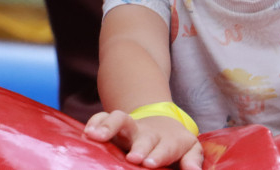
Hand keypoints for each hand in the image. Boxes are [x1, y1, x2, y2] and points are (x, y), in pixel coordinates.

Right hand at [85, 109, 203, 169]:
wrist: (162, 123)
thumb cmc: (175, 144)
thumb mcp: (189, 149)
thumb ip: (193, 160)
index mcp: (168, 141)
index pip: (164, 148)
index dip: (158, 155)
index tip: (149, 163)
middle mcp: (148, 133)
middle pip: (143, 136)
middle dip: (138, 146)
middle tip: (132, 157)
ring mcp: (131, 127)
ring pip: (120, 119)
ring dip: (109, 126)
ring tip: (95, 135)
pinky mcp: (116, 125)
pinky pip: (103, 117)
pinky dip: (96, 121)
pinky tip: (87, 131)